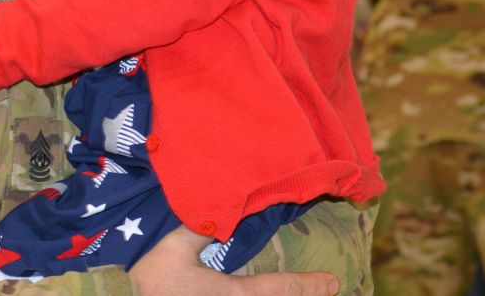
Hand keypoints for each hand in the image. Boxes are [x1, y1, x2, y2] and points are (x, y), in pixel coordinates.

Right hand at [130, 226, 339, 295]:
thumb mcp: (174, 245)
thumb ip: (200, 224)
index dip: (308, 286)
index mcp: (230, 295)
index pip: (278, 289)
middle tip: (329, 288)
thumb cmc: (150, 277)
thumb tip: (222, 199)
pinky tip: (264, 293)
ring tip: (308, 291)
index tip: (334, 283)